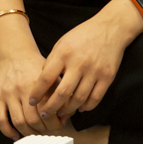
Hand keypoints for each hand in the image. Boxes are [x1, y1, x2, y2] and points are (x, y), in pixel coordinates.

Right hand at [0, 49, 65, 139]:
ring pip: (19, 122)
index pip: (48, 112)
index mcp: (38, 84)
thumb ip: (59, 93)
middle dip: (43, 130)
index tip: (58, 124)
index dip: (55, 123)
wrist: (16, 55)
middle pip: (33, 120)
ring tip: (34, 133)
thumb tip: (66, 114)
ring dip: (28, 132)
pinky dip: (8, 131)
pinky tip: (16, 134)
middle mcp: (23, 89)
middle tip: (47, 130)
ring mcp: (9, 94)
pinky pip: (0, 119)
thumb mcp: (52, 76)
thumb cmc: (35, 67)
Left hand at [29, 0, 142, 120]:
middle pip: (62, 93)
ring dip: (68, 109)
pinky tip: (79, 107)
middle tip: (44, 115)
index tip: (32, 101)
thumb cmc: (83, 36)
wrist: (110, 28)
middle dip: (51, 108)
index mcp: (64, 53)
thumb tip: (43, 83)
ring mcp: (94, 71)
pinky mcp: (107, 77)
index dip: (37, 93)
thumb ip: (52, 61)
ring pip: (79, 99)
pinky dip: (86, 107)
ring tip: (61, 113)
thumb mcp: (62, 43)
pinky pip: (95, 98)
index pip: (46, 78)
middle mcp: (79, 63)